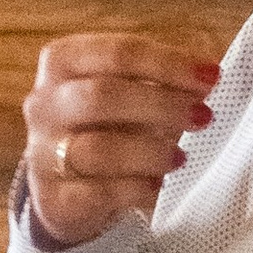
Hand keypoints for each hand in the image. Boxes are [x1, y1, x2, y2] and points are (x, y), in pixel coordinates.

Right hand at [20, 34, 220, 248]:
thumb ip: (159, 78)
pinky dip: (136, 189)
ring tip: (180, 157)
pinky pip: (99, 193)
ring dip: (150, 151)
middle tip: (202, 116)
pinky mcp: (53, 199)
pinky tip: (157, 186)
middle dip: (161, 104)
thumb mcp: (123, 90)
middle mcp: (44, 104)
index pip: (117, 53)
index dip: (168, 63)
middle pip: (102, 95)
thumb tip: (207, 74)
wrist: (62, 188)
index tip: (210, 76)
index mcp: (62, 62)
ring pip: (98, 149)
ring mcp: (42, 154)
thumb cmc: (102, 126)